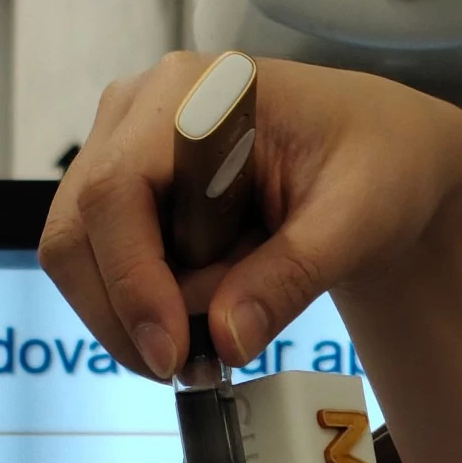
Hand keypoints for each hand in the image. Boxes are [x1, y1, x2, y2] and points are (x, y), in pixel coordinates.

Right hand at [40, 54, 461, 462]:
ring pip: (84, 258)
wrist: (384, 157)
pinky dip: (151, 307)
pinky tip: (217, 305)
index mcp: (193, 93)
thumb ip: (291, 275)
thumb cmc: (379, 164)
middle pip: (78, 232)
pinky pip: (107, 267)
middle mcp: (138, 111)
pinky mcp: (126, 193)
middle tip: (195, 369)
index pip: (116, 192)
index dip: (131, 282)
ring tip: (229, 324)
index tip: (171, 355)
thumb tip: (225, 339)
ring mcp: (122, 149)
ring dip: (143, 314)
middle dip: (128, 315)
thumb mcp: (357, 220)